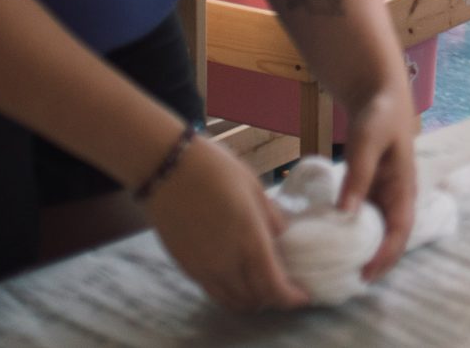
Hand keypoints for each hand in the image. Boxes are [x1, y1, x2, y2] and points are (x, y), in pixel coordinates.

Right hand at [145, 131, 310, 311]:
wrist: (166, 168)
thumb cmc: (215, 168)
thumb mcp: (254, 187)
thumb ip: (271, 217)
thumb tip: (282, 237)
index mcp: (249, 239)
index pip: (274, 286)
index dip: (291, 298)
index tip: (303, 296)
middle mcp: (226, 262)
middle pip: (255, 299)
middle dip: (274, 298)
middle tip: (286, 286)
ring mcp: (202, 268)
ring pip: (232, 301)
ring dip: (251, 299)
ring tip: (262, 285)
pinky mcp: (185, 266)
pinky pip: (212, 292)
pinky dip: (230, 294)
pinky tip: (237, 278)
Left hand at [337, 77, 420, 283]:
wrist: (380, 93)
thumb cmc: (378, 115)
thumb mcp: (367, 141)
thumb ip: (358, 175)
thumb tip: (346, 213)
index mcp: (404, 186)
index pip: (400, 231)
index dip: (386, 256)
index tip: (366, 276)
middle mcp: (397, 195)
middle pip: (392, 237)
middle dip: (376, 262)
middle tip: (349, 283)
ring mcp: (384, 192)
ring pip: (378, 230)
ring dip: (365, 250)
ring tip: (341, 270)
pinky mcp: (371, 188)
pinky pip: (364, 217)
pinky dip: (353, 233)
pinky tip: (335, 242)